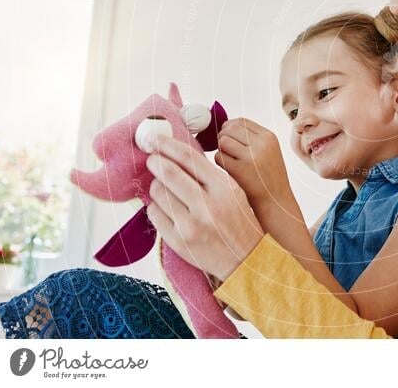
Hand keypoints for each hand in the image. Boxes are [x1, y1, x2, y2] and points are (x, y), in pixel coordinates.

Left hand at [145, 133, 264, 281]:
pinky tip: (166, 207)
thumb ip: (209, 174)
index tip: (154, 138)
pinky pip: (155, 214)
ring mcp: (191, 225)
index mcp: (223, 187)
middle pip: (168, 173)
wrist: (246, 258)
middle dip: (155, 162)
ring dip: (156, 186)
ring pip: (158, 193)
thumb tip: (177, 154)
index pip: (188, 158)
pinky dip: (156, 207)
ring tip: (165, 187)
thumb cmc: (239, 221)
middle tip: (151, 158)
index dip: (167, 145)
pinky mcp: (179, 241)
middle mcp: (207, 205)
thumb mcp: (233, 191)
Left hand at [214, 117, 293, 205]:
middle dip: (223, 138)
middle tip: (227, 151)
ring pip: (223, 141)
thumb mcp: (268, 151)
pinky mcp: (240, 170)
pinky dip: (220, 163)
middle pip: (229, 128)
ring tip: (230, 161)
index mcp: (269, 137)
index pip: (241, 121)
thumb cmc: (268, 177)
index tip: (228, 137)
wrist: (276, 201)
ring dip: (221, 150)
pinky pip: (219, 157)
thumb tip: (225, 126)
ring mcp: (251, 156)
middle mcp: (262, 144)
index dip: (229, 127)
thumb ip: (251, 137)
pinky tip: (230, 171)